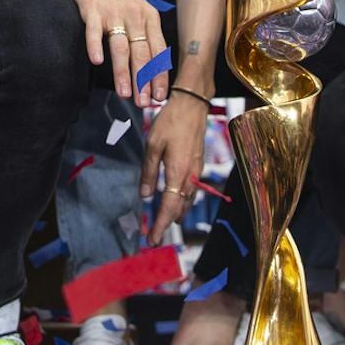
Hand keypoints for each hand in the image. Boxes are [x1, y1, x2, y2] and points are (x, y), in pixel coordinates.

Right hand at [69, 0, 167, 105]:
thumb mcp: (137, 9)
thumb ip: (144, 33)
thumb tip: (152, 65)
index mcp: (148, 16)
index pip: (158, 51)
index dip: (159, 75)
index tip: (159, 96)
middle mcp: (134, 15)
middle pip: (142, 53)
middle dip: (144, 80)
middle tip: (143, 102)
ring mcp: (113, 12)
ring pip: (121, 47)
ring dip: (123, 72)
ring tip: (125, 92)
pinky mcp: (92, 9)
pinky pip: (94, 31)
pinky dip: (95, 46)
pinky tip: (96, 62)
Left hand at [141, 93, 206, 237]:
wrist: (193, 105)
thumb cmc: (171, 122)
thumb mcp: (153, 145)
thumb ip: (149, 172)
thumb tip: (145, 195)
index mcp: (177, 172)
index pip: (168, 206)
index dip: (160, 225)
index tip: (152, 239)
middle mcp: (190, 176)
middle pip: (179, 207)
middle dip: (167, 224)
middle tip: (155, 237)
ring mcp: (196, 171)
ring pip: (187, 200)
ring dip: (176, 214)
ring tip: (166, 224)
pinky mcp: (198, 165)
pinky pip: (191, 190)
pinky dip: (183, 201)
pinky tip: (178, 202)